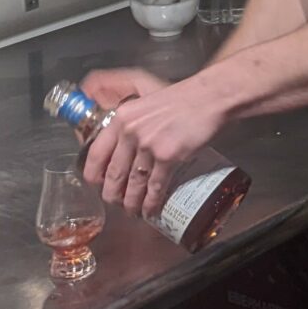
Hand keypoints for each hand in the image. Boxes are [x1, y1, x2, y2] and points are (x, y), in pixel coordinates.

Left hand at [80, 71, 227, 218]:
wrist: (212, 96)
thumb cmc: (184, 99)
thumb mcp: (147, 102)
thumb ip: (132, 123)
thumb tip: (125, 150)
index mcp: (121, 118)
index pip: (95, 154)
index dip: (95, 176)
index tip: (100, 185)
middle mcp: (130, 132)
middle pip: (113, 174)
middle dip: (113, 196)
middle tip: (117, 203)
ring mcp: (148, 145)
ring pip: (133, 184)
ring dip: (132, 203)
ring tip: (133, 211)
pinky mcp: (168, 156)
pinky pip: (155, 187)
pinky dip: (151, 203)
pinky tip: (150, 210)